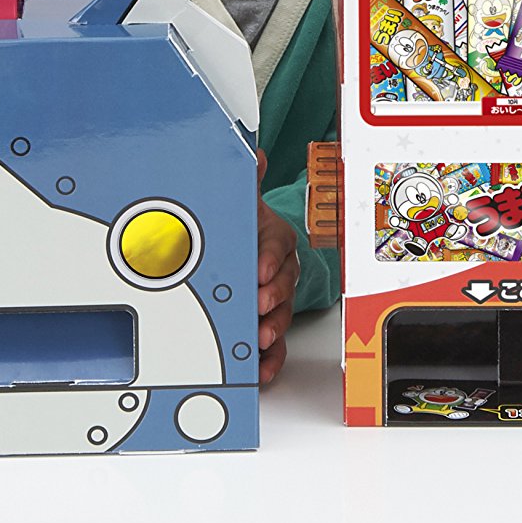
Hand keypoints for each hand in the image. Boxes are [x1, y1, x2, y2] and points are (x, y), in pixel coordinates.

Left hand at [256, 152, 300, 385]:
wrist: (238, 246)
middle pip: (283, 283)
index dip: (269, 260)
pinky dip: (270, 356)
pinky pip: (275, 342)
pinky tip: (260, 366)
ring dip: (273, 328)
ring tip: (261, 338)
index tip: (259, 271)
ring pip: (281, 313)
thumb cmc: (241, 226)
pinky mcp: (267, 323)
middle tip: (260, 307)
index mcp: (273, 238)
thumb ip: (246, 181)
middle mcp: (278, 268)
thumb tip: (254, 156)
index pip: (276, 246)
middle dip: (273, 297)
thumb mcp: (240, 202)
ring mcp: (274, 297)